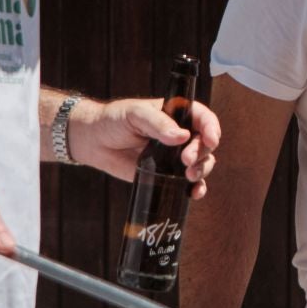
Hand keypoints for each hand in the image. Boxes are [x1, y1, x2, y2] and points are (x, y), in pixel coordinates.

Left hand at [69, 97, 220, 194]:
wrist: (95, 142)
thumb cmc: (113, 120)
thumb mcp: (134, 114)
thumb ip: (157, 123)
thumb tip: (181, 136)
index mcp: (176, 114)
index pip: (203, 118)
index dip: (211, 128)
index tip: (210, 140)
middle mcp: (181, 134)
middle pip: (205, 143)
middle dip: (202, 153)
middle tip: (186, 161)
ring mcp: (176, 155)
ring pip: (203, 163)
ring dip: (202, 170)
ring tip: (189, 176)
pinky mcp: (168, 174)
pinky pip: (190, 183)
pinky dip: (196, 188)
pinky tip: (194, 193)